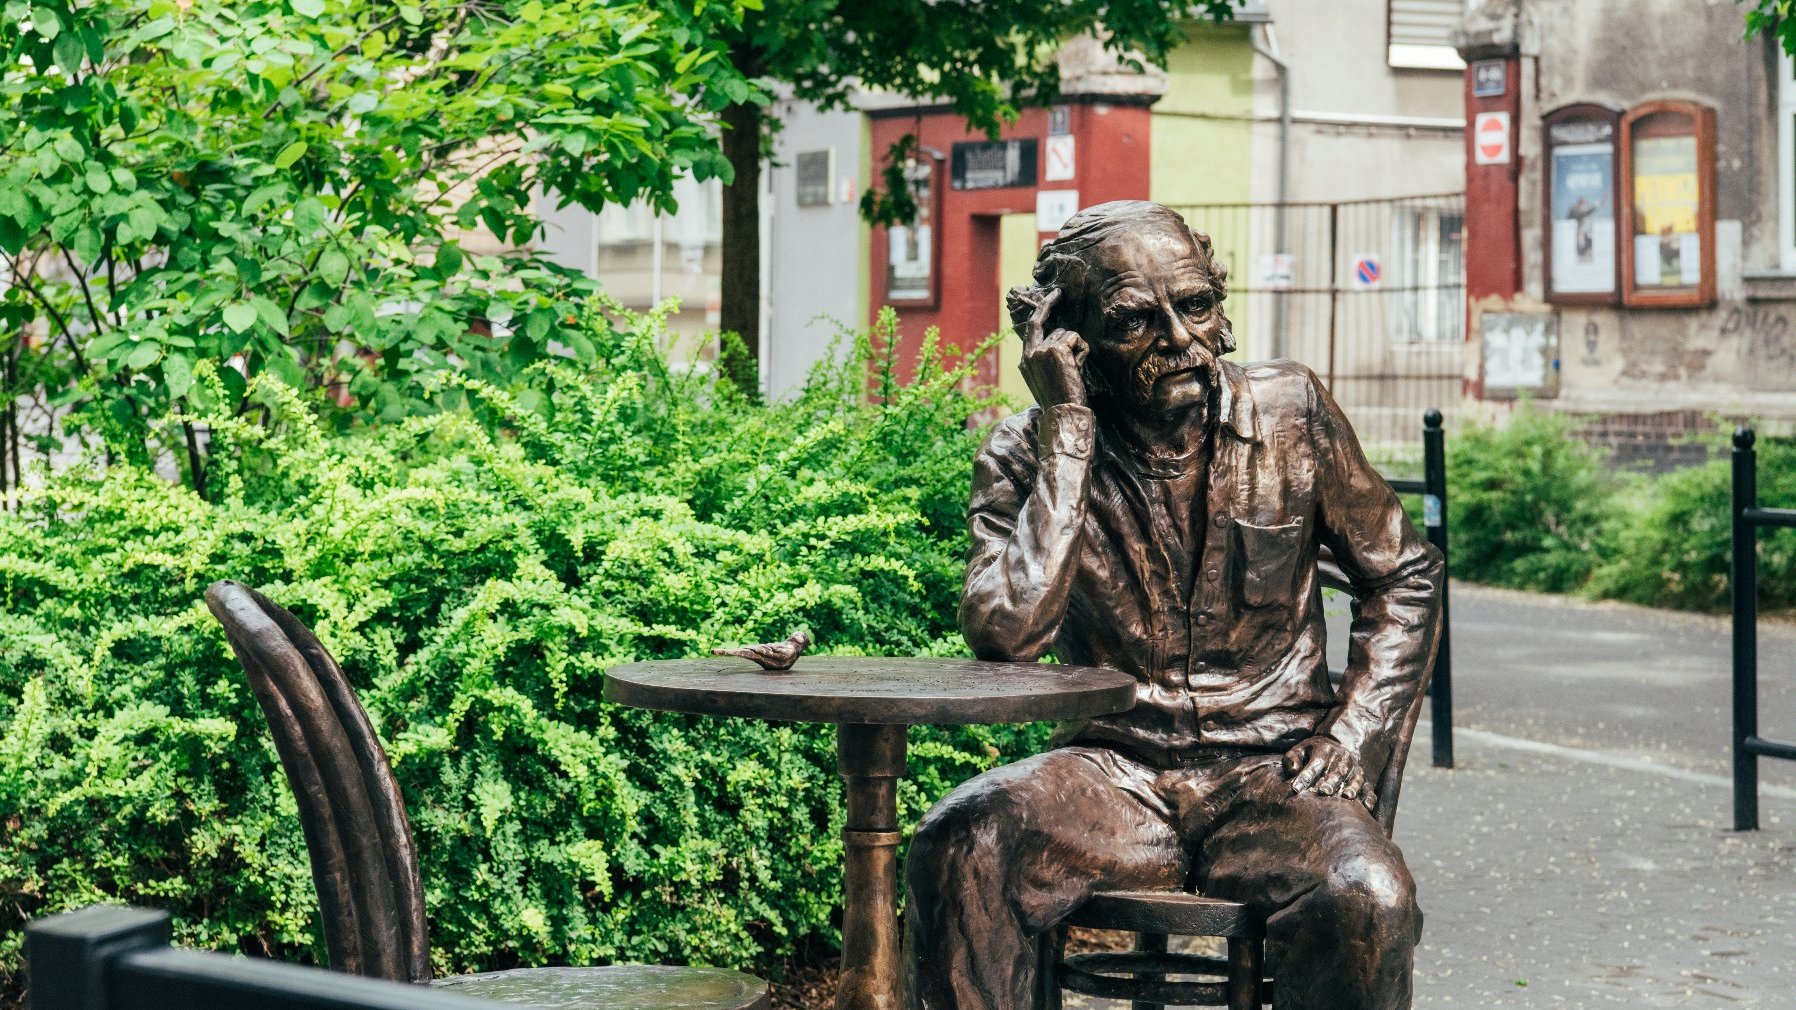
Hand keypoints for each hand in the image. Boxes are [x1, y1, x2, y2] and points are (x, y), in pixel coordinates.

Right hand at [1008, 286, 1086, 408]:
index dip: (1040, 313)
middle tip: (1058, 292)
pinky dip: (1082, 352)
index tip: (1049, 300)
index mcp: (1025, 361)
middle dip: (1049, 303)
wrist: (1062, 414)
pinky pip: (1076, 339)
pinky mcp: (1056, 349)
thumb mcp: (1047, 378)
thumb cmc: (1060, 401)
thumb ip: (1046, 359)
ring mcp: (1041, 350)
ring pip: (1065, 333)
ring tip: (1074, 371)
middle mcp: (1029, 353)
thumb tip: (1059, 341)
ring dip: (1076, 349)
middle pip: (1041, 320)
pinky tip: (1078, 370)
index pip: (1031, 330)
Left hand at [1282, 737, 1373, 807]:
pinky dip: (1368, 798)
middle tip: (1324, 792)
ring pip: (1356, 779)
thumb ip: (1292, 759)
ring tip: (1347, 797)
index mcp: (1325, 749)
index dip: (1305, 775)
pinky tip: (1366, 808)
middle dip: (1331, 781)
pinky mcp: (1365, 779)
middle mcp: (1343, 758)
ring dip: (1353, 788)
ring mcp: (1356, 769)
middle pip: (1338, 771)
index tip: (1296, 788)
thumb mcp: (1300, 750)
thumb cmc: (1313, 753)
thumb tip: (1292, 772)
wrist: (1337, 745)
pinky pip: (1369, 789)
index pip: (1315, 763)